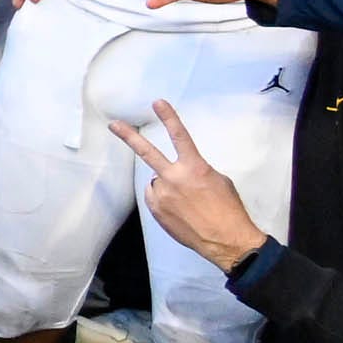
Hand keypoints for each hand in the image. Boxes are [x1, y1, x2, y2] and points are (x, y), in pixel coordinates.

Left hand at [113, 100, 269, 266]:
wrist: (225, 240)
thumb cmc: (228, 209)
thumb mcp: (218, 181)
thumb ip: (196, 171)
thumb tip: (183, 174)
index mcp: (195, 167)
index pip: (180, 136)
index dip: (169, 118)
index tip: (157, 103)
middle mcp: (174, 178)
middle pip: (147, 152)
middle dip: (129, 136)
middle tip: (114, 125)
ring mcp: (162, 195)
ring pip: (158, 182)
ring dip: (167, 186)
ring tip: (186, 202)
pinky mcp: (156, 210)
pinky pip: (156, 197)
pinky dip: (164, 200)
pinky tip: (180, 210)